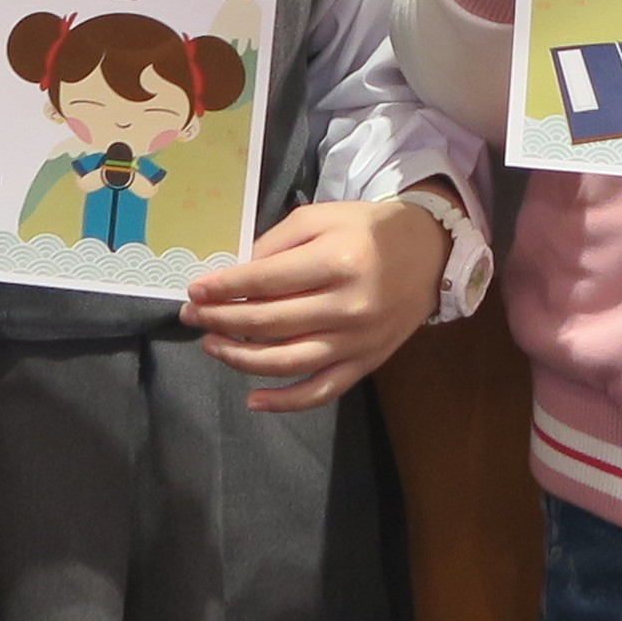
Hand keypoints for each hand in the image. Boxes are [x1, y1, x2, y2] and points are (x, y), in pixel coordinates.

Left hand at [180, 194, 452, 411]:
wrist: (430, 253)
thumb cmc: (368, 230)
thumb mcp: (322, 218)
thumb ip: (276, 243)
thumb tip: (234, 276)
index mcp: (337, 260)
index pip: (266, 281)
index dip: (224, 288)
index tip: (195, 291)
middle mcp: (348, 305)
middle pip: (270, 322)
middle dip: (222, 320)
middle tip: (191, 316)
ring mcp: (357, 341)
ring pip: (288, 361)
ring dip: (241, 358)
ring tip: (211, 346)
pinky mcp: (365, 363)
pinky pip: (320, 391)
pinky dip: (284, 402)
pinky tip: (252, 399)